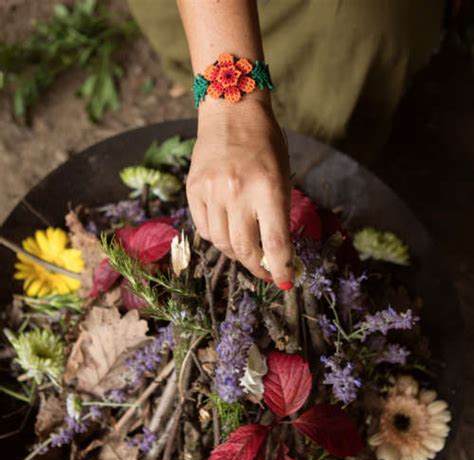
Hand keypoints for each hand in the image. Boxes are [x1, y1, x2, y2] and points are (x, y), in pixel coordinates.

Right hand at [186, 97, 294, 287]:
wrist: (231, 113)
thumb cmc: (265, 145)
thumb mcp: (282, 177)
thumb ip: (278, 215)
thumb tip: (274, 252)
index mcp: (267, 188)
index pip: (275, 243)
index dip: (280, 269)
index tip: (284, 281)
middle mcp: (237, 192)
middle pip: (243, 249)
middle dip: (257, 266)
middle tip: (265, 270)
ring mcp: (211, 192)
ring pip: (220, 243)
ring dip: (235, 253)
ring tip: (245, 247)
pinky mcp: (193, 190)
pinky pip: (203, 229)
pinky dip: (216, 237)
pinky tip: (226, 230)